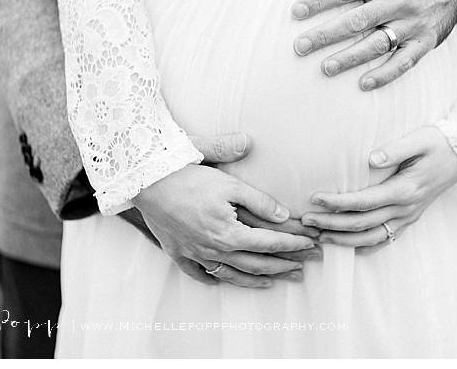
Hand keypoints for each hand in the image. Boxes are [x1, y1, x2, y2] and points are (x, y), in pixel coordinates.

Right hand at [119, 132, 320, 264]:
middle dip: (283, 265)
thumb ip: (259, 200)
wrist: (145, 181)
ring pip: (232, 274)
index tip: (311, 244)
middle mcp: (214, 249)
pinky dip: (214, 278)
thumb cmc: (188, 176)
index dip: (294, 244)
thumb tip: (284, 215)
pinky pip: (199, 273)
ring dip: (256, 279)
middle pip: (255, 263)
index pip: (270, 242)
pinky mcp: (178, 252)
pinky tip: (224, 280)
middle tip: (304, 267)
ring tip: (275, 281)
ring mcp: (195, 253)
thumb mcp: (230, 183)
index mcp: (229, 232)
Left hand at [291, 0, 456, 89]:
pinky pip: (405, 62)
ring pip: (378, 44)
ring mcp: (415, 23)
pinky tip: (364, 83)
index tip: (296, 12)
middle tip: (299, 46)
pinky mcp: (427, 40)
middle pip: (357, 21)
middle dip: (326, 35)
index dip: (320, 0)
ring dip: (350, 58)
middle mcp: (401, 0)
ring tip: (325, 68)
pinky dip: (385, 74)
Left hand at [301, 126, 456, 251]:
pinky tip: (346, 245)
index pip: (363, 201)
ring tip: (319, 236)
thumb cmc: (439, 142)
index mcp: (405, 190)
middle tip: (305, 219)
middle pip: (362, 223)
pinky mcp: (410, 218)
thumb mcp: (419, 139)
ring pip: (371, 238)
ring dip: (343, 240)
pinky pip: (385, 239)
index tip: (315, 198)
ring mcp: (409, 217)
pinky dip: (364, 246)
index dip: (337, 202)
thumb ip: (395, 149)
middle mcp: (406, 208)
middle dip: (331, 223)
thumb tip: (370, 158)